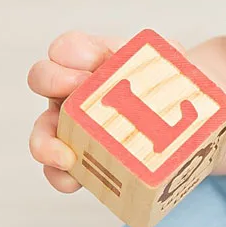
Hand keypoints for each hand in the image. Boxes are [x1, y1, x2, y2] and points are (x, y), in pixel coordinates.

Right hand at [27, 30, 187, 192]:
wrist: (184, 122)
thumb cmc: (170, 86)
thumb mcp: (176, 65)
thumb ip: (173, 54)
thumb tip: (171, 51)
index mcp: (97, 61)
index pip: (68, 46)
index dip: (72, 52)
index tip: (94, 64)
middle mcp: (77, 90)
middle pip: (42, 77)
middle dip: (52, 80)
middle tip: (77, 89)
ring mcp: (73, 124)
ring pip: (42, 130)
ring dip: (45, 143)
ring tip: (67, 156)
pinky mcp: (81, 158)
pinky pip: (57, 169)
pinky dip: (60, 176)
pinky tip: (74, 179)